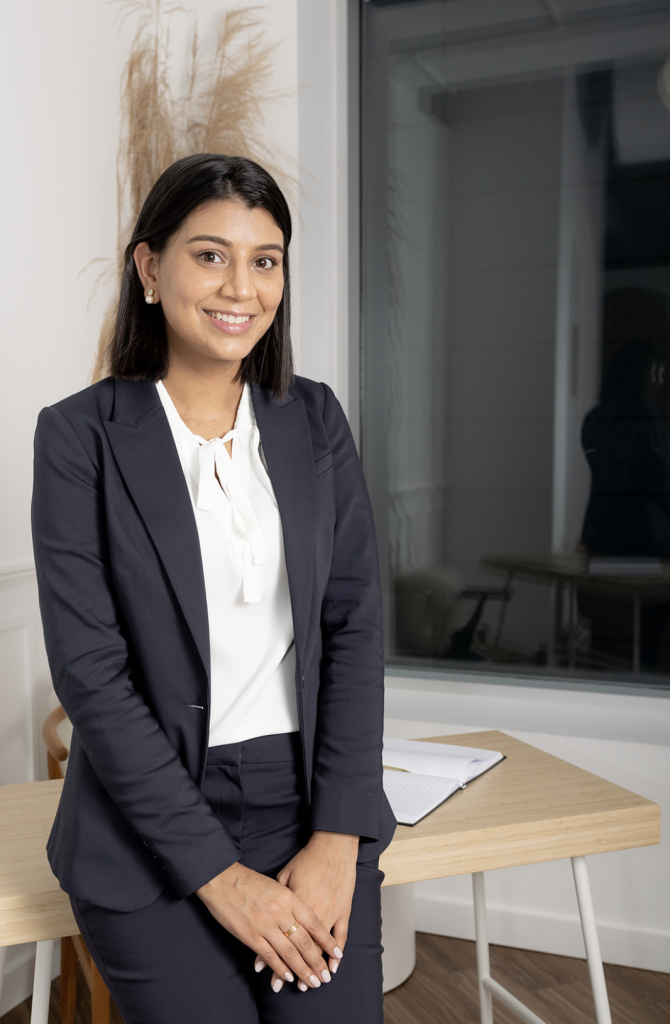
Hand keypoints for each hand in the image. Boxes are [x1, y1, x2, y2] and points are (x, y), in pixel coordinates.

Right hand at [196, 861, 340, 992]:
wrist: (223, 880)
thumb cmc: (250, 881)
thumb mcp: (277, 884)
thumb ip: (290, 901)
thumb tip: (303, 918)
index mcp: (289, 898)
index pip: (314, 924)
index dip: (327, 941)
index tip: (337, 954)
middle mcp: (281, 913)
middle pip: (305, 942)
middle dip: (317, 962)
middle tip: (326, 977)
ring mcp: (266, 926)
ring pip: (289, 953)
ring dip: (302, 970)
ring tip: (312, 982)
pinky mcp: (251, 936)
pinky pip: (270, 956)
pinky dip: (280, 969)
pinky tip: (288, 977)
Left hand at [255, 830, 358, 992]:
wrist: (332, 846)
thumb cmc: (307, 859)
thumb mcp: (284, 875)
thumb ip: (275, 899)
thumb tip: (264, 915)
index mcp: (292, 905)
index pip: (281, 937)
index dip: (274, 958)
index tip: (269, 975)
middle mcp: (310, 913)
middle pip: (301, 948)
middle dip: (297, 969)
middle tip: (295, 986)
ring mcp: (329, 912)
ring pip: (321, 946)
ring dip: (317, 965)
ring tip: (313, 982)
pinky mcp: (343, 910)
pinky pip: (341, 935)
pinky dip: (337, 950)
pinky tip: (335, 964)